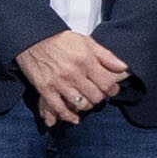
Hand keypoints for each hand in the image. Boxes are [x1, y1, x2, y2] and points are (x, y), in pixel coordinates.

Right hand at [15, 31, 133, 122]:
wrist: (33, 39)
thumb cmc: (60, 40)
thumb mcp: (86, 42)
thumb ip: (105, 56)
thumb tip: (123, 67)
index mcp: (85, 60)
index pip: (107, 83)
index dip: (112, 89)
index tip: (111, 90)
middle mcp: (73, 73)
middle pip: (96, 96)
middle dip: (100, 98)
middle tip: (98, 95)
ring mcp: (59, 83)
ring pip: (81, 104)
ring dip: (87, 106)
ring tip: (86, 101)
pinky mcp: (46, 90)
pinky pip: (60, 109)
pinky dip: (69, 116)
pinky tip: (74, 118)